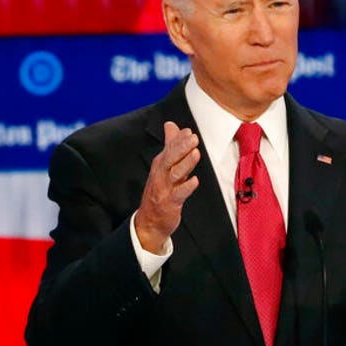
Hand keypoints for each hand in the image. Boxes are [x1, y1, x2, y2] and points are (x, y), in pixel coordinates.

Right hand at [134, 122, 200, 253]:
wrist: (149, 221)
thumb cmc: (160, 190)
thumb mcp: (164, 166)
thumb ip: (170, 145)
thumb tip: (171, 124)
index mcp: (161, 165)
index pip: (170, 149)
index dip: (178, 140)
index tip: (188, 131)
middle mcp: (161, 174)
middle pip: (170, 158)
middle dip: (181, 147)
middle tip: (193, 137)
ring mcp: (165, 189)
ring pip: (175, 174)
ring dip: (185, 163)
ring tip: (196, 153)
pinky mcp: (170, 203)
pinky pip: (179, 194)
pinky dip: (186, 187)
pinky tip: (195, 181)